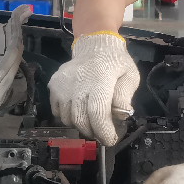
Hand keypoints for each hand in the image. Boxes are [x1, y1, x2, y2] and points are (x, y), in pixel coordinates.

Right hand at [48, 31, 138, 145]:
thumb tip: (119, 116)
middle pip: (81, 120)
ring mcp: (63, 84)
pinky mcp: (54, 85)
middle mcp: (78, 82)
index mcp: (99, 79)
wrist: (94, 45)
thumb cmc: (115, 62)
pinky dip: (68, 117)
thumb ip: (125, 96)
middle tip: (102, 133)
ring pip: (67, 118)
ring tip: (91, 121)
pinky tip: (79, 111)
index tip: (110, 139)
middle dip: (93, 132)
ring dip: (80, 125)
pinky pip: (57, 111)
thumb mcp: (130, 76)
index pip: (97, 113)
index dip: (103, 131)